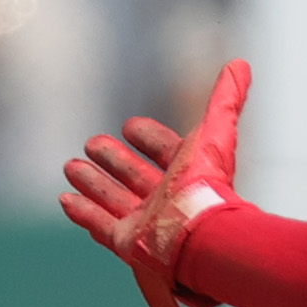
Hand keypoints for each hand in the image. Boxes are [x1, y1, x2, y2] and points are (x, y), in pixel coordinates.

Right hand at [60, 59, 250, 306]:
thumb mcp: (216, 133)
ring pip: (114, 199)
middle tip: (92, 143)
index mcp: (188, 174)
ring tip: (71, 166)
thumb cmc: (207, 185)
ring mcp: (147, 222)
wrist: (200, 236)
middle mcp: (167, 198)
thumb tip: (241, 63)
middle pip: (135, 175)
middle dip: (113, 159)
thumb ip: (227, 100)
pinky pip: (101, 226)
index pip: (165, 151)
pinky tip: (64, 198)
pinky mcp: (128, 243)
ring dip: (92, 183)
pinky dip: (83, 212)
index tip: (130, 126)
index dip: (149, 137)